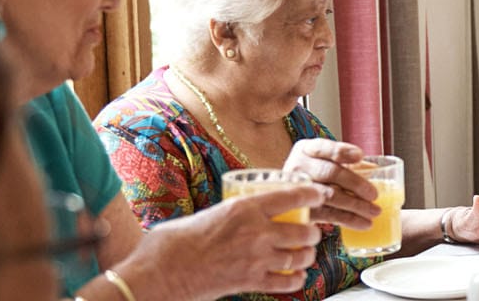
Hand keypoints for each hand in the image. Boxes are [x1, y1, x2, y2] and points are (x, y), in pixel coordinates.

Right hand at [129, 185, 327, 297]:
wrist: (159, 273)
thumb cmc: (174, 242)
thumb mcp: (208, 214)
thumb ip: (231, 215)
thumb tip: (242, 215)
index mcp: (244, 208)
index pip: (293, 196)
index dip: (312, 194)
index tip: (319, 195)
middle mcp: (256, 232)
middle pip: (304, 231)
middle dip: (312, 232)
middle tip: (310, 232)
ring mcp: (256, 259)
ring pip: (301, 257)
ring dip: (306, 256)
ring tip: (304, 255)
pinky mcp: (251, 283)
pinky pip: (288, 282)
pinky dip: (296, 280)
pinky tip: (295, 276)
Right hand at [282, 138, 380, 229]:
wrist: (286, 193)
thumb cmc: (314, 173)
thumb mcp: (325, 160)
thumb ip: (347, 163)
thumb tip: (377, 171)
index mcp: (307, 149)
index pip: (324, 147)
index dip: (342, 151)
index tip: (360, 156)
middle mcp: (299, 166)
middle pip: (328, 172)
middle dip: (355, 183)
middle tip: (374, 194)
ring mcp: (298, 189)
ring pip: (329, 196)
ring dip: (355, 205)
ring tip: (375, 211)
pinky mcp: (301, 210)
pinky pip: (328, 215)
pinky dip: (349, 220)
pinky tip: (364, 223)